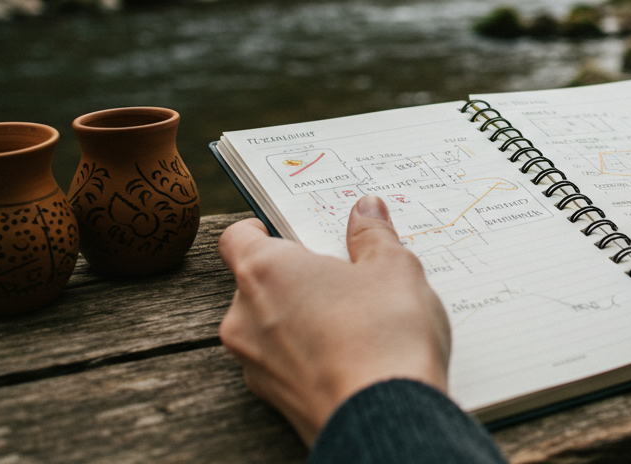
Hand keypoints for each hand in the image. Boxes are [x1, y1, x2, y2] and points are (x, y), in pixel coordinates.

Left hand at [218, 196, 450, 445]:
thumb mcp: (394, 268)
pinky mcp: (274, 400)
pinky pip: (286, 362)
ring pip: (270, 326)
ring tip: (357, 318)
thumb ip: (373, 235)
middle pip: (257, 283)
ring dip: (302, 317)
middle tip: (343, 274)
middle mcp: (244, 317)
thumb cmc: (385, 335)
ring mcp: (254, 364)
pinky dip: (310, 354)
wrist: (386, 421)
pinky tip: (353, 355)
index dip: (262, 228)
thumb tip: (366, 209)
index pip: (236, 237)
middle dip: (296, 277)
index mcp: (264, 271)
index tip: (292, 230)